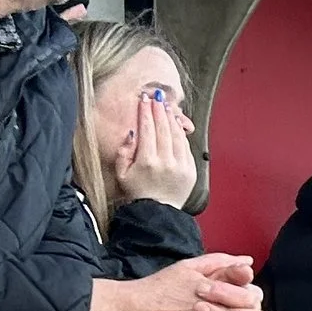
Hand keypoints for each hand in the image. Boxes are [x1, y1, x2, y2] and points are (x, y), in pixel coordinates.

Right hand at [115, 83, 197, 207]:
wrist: (157, 213)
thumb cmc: (137, 193)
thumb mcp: (121, 174)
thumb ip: (123, 152)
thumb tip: (131, 133)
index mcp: (147, 161)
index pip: (147, 129)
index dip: (145, 112)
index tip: (143, 99)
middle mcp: (165, 162)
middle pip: (163, 128)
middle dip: (159, 110)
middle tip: (156, 97)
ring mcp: (180, 166)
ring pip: (176, 135)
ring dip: (171, 118)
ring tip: (166, 106)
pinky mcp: (190, 170)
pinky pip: (185, 146)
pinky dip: (181, 133)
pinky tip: (176, 124)